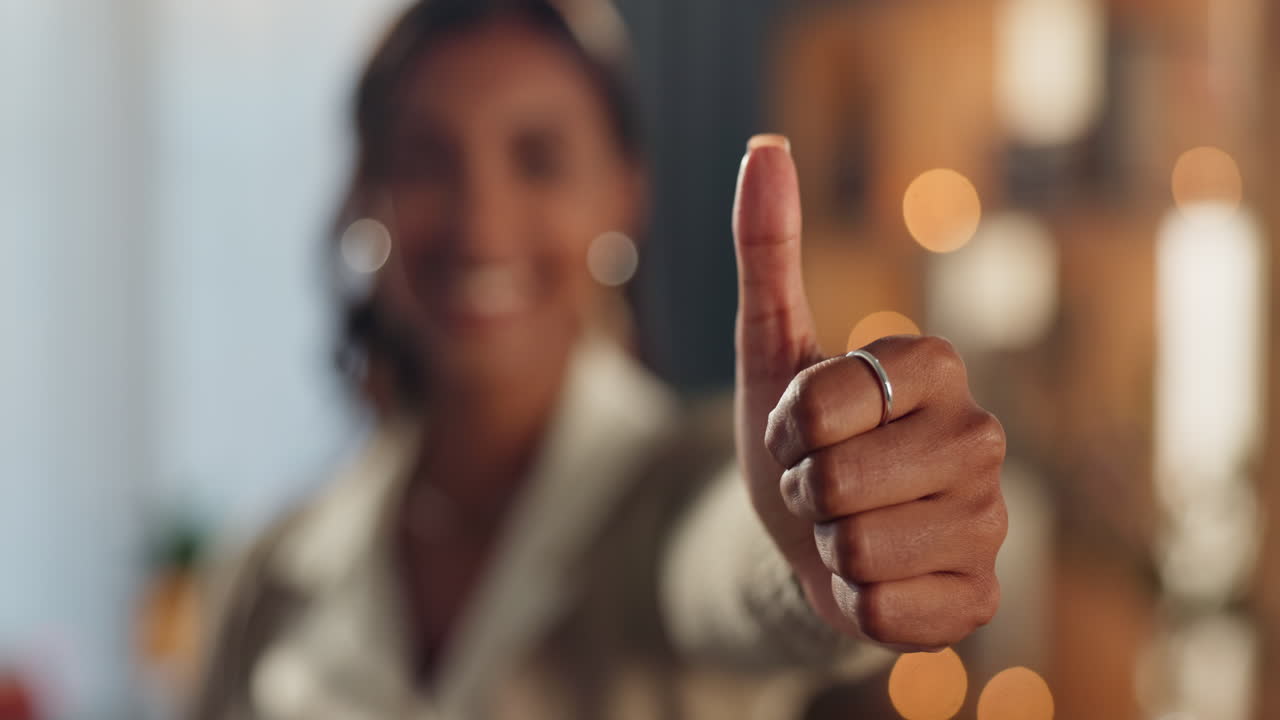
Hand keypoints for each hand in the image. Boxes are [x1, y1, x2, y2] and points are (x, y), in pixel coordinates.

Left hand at [732, 135, 1007, 651]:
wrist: (810, 541)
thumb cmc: (796, 441)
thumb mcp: (770, 348)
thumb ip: (768, 250)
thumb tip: (764, 146)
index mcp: (935, 367)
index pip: (822, 402)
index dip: (785, 428)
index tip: (798, 430)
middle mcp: (980, 437)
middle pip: (839, 481)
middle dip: (803, 490)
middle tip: (822, 486)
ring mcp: (990, 523)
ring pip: (858, 548)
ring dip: (826, 547)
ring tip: (847, 529)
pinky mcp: (980, 599)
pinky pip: (883, 612)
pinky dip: (852, 602)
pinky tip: (873, 578)